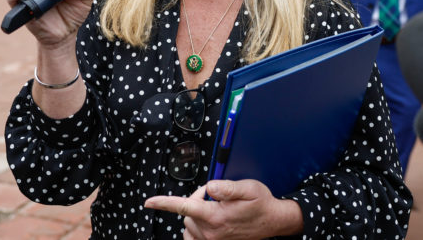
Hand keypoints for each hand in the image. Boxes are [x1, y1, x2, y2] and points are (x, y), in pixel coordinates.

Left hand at [144, 179, 303, 239]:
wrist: (273, 221)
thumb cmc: (261, 203)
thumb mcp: (249, 188)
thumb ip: (227, 187)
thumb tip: (210, 187)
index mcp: (217, 216)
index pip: (185, 207)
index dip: (164, 203)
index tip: (149, 202)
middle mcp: (212, 232)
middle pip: (187, 213)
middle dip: (196, 200)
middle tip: (214, 195)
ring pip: (189, 224)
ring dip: (195, 214)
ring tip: (215, 208)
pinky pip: (192, 237)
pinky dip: (194, 228)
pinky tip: (205, 222)